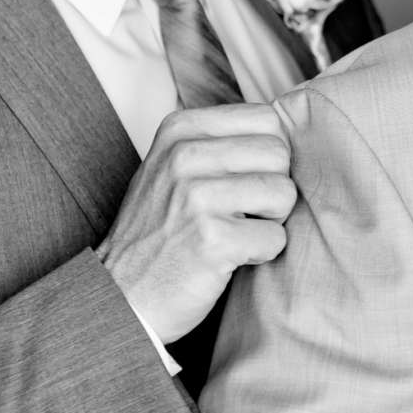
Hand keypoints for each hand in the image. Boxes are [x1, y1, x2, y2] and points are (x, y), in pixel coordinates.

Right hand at [97, 103, 295, 343]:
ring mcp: (196, 197)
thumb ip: (221, 141)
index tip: (240, 181)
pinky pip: (276, 238)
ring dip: (270, 221)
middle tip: (240, 213)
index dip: (267, 156)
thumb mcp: (174, 166)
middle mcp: (185, 155)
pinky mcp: (212, 240)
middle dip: (272, 188)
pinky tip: (228, 257)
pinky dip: (261, 254)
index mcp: (180, 129)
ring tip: (234, 233)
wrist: (121, 293)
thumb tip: (291, 129)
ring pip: (284, 193)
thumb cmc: (160, 230)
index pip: (267, 119)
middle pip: (279, 154)